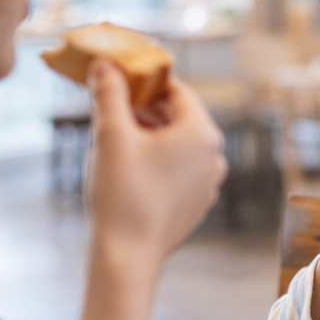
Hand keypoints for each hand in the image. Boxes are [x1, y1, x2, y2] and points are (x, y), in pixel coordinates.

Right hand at [84, 61, 226, 260]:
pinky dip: (158, 158)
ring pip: (179, 144)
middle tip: (113, 101)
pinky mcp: (197, 202)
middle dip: (145, 107)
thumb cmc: (122, 193)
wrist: (128, 255)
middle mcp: (215, 156)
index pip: (177, 90)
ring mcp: (209, 182)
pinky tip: (129, 163)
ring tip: (117, 131)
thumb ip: (109, 93)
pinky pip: (180, 169)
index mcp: (202, 133)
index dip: (146, 80)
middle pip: (179, 117)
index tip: (121, 75)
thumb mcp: (111, 135)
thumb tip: (104, 64)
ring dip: (150, 132)